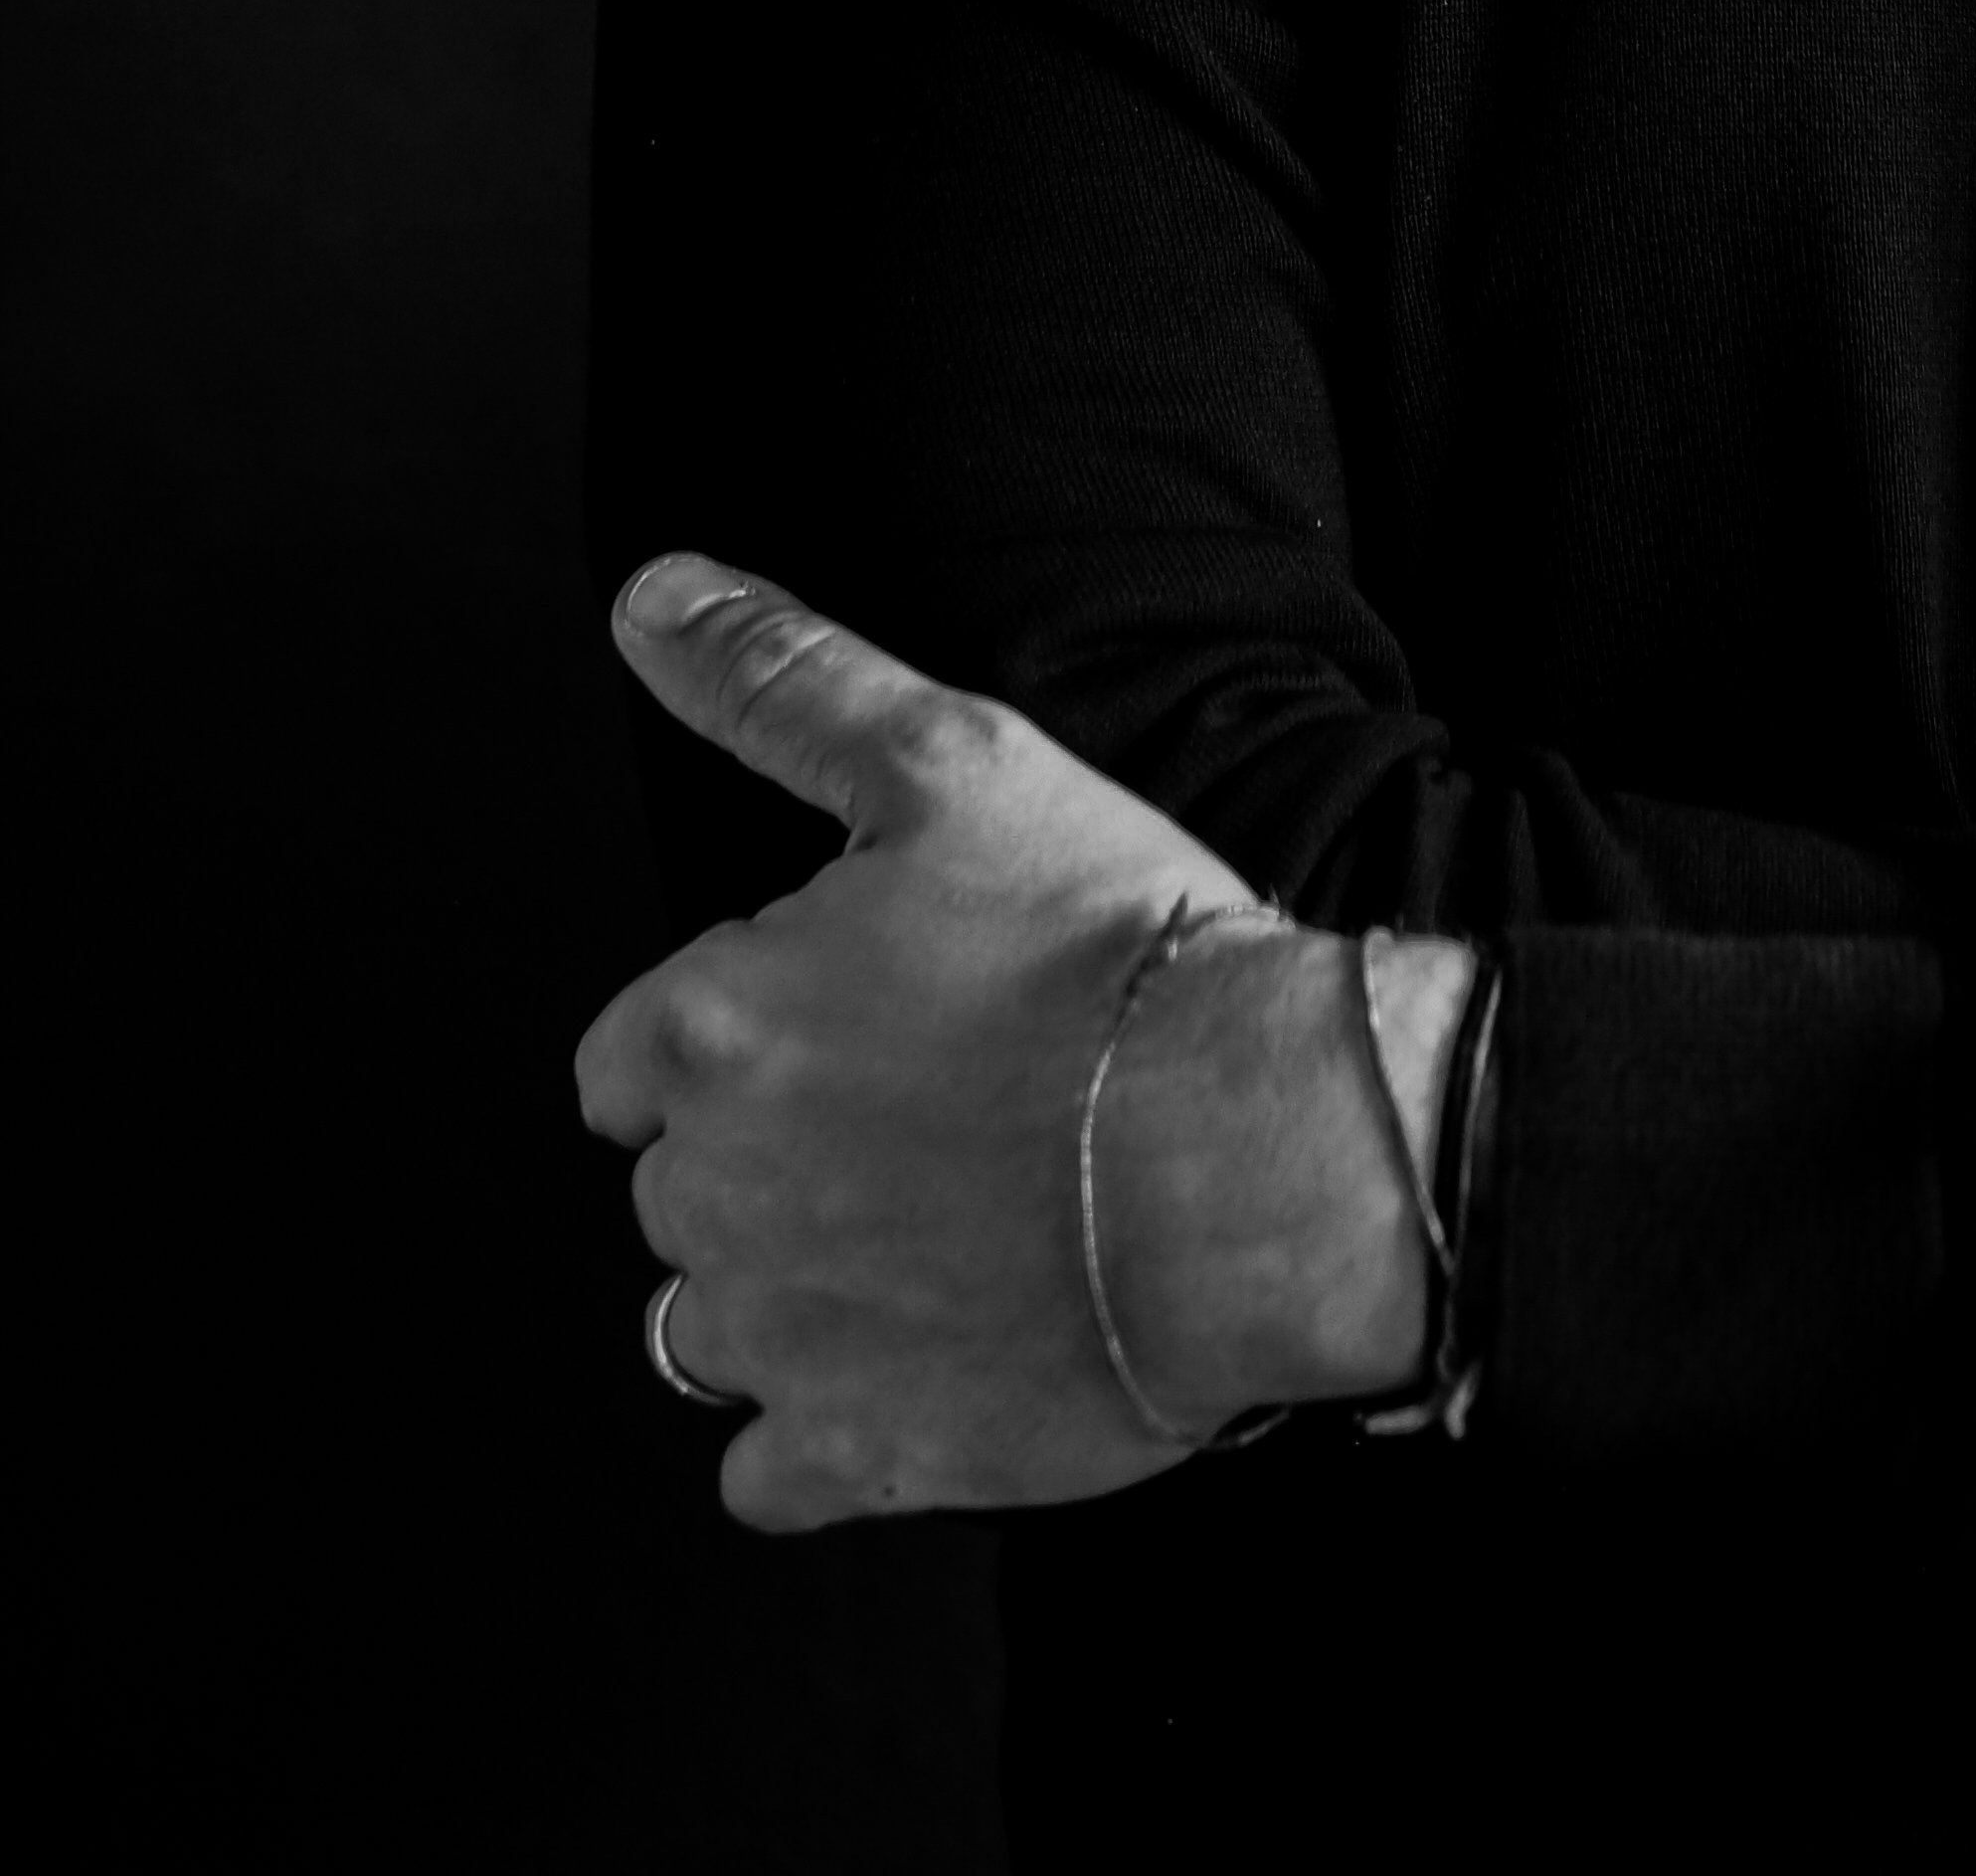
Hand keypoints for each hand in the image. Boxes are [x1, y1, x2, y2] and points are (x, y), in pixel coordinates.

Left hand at [574, 556, 1450, 1528]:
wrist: (1256, 1146)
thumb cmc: (1110, 947)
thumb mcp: (948, 760)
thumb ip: (779, 679)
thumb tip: (650, 598)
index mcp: (707, 1029)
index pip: (630, 1062)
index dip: (746, 1034)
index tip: (861, 1028)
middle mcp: (708, 1192)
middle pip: (686, 1187)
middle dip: (783, 1156)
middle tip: (942, 1110)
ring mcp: (779, 1337)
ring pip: (722, 1324)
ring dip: (806, 1285)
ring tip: (950, 1226)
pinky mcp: (859, 1452)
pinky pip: (776, 1466)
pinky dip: (837, 1423)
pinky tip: (940, 1346)